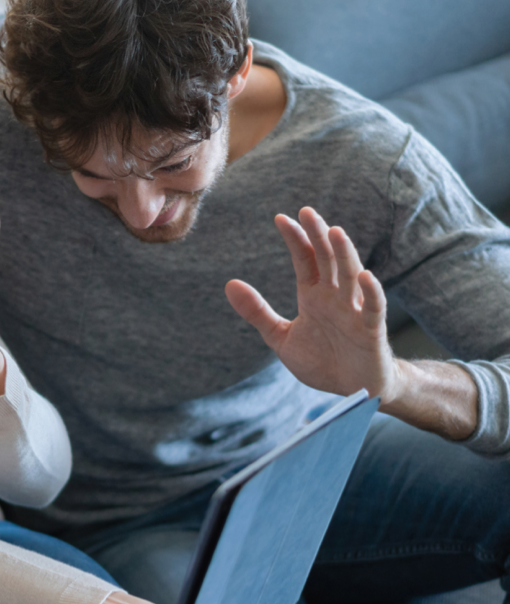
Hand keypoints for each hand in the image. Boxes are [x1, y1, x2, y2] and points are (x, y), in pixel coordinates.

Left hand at [225, 207, 399, 402]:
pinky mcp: (371, 331)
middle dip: (319, 236)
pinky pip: (373, 309)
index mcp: (313, 296)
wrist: (351, 391)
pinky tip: (364, 276)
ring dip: (344, 254)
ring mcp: (355, 312)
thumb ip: (257, 312)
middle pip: (328, 260)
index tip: (281, 218)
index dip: (295, 239)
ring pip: (350, 276)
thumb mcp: (280, 337)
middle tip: (307, 212)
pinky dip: (371, 293)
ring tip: (336, 232)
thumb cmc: (321, 361)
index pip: (305, 260)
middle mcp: (335, 297)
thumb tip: (229, 284)